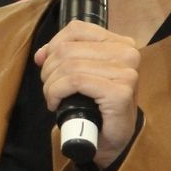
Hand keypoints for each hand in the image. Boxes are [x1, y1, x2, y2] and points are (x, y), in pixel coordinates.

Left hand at [33, 20, 140, 168]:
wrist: (111, 142)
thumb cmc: (97, 108)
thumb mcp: (83, 74)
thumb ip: (66, 57)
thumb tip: (41, 54)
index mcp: (121, 43)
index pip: (76, 29)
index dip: (53, 45)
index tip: (44, 64)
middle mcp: (128, 54)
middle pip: (67, 49)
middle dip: (48, 70)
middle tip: (50, 89)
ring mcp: (126, 73)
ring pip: (68, 66)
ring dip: (50, 85)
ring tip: (52, 98)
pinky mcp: (120, 92)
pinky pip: (74, 81)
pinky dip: (57, 92)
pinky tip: (56, 104)